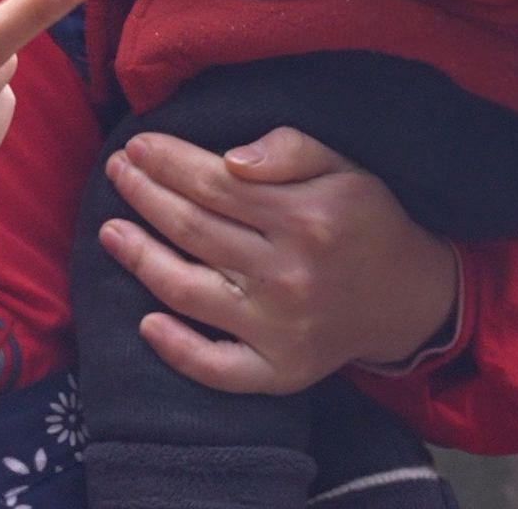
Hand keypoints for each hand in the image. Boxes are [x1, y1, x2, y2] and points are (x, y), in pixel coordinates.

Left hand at [98, 126, 461, 396]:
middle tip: (115, 173)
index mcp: (306, 217)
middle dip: (144, 196)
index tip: (137, 146)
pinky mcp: (280, 371)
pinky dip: (177, 350)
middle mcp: (288, 274)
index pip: (214, 183)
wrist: (407, 297)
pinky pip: (216, 367)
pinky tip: (144, 322)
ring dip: (140, 259)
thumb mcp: (344, 167)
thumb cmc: (366, 221)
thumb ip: (290, 149)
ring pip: (188, 291)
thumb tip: (231, 160)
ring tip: (110, 231)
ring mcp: (280, 329)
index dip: (168, 162)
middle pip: (193, 230)